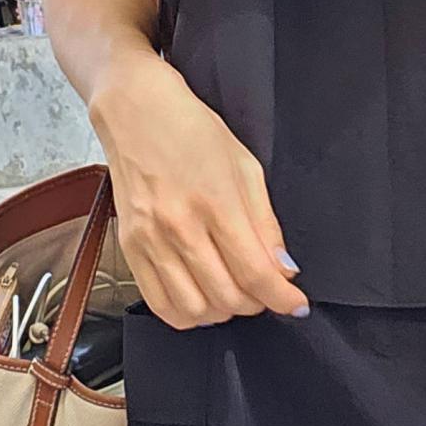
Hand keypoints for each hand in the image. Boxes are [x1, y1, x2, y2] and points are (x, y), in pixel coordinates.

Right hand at [92, 56, 309, 328]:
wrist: (136, 112)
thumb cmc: (193, 131)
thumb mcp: (246, 167)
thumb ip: (266, 224)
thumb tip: (284, 269)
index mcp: (215, 202)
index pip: (255, 272)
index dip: (282, 298)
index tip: (296, 304)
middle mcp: (179, 226)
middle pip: (227, 297)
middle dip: (256, 303)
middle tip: (264, 289)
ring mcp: (150, 240)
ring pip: (194, 309)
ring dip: (222, 311)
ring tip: (232, 292)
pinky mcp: (129, 248)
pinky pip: (159, 304)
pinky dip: (187, 313)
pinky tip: (202, 296)